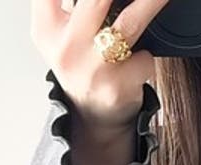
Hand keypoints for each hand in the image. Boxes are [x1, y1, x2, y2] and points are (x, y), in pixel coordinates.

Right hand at [31, 0, 170, 133]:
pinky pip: (145, 57)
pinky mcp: (117, 86)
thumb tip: (101, 0)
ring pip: (130, 22)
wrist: (93, 117)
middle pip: (96, 0)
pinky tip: (136, 64)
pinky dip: (146, 57)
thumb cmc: (83, 65)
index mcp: (47, 28)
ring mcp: (92, 69)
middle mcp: (66, 48)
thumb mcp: (62, 33)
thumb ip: (72, 6)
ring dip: (153, 3)